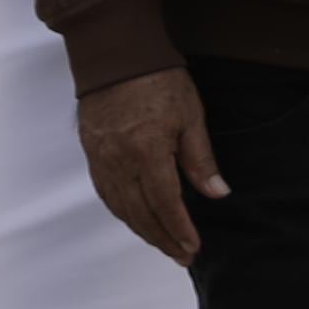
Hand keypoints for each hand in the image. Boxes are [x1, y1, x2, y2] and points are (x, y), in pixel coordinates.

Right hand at [76, 69, 228, 264]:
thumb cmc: (158, 79)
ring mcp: (101, 156)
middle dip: (162, 238)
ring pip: (119, 206)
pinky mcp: (91, 150)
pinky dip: (120, 210)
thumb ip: (201, 159)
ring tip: (161, 243)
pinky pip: (104, 190)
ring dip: (141, 229)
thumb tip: (217, 194)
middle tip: (181, 256)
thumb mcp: (190, 115)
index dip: (180, 230)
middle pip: (140, 212)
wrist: (115, 52)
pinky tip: (133, 217)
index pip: (165, 204)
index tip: (194, 248)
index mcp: (147, 151)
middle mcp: (119, 159)